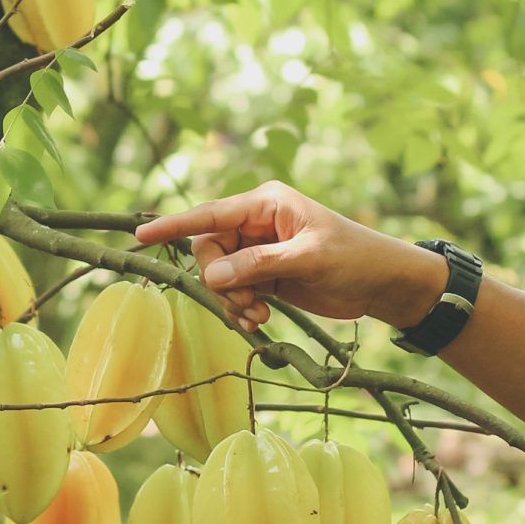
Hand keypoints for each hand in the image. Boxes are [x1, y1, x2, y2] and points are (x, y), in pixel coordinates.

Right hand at [131, 181, 445, 330]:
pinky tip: (260, 319)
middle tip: (244, 302)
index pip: (210, 213)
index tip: (142, 234)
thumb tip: (211, 275)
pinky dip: (240, 307)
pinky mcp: (265, 275)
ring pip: (219, 275)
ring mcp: (259, 250)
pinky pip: (234, 291)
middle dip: (219, 280)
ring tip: (257, 315)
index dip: (174, 224)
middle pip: (209, 250)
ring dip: (231, 299)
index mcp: (266, 203)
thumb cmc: (354, 258)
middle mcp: (256, 223)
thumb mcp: (308, 258)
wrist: (382, 283)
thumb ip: (259, 264)